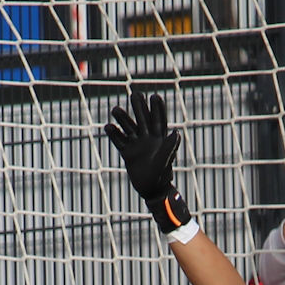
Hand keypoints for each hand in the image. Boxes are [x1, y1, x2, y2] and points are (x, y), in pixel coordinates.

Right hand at [104, 90, 191, 233]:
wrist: (152, 190)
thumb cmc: (161, 176)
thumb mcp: (165, 160)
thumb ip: (169, 147)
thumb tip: (176, 133)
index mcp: (160, 140)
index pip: (159, 121)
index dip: (157, 109)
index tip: (155, 97)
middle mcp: (148, 140)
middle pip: (143, 120)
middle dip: (139, 108)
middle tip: (135, 94)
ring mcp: (137, 146)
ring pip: (129, 128)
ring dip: (122, 119)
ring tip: (115, 109)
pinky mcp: (128, 154)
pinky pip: (119, 142)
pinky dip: (114, 135)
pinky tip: (108, 127)